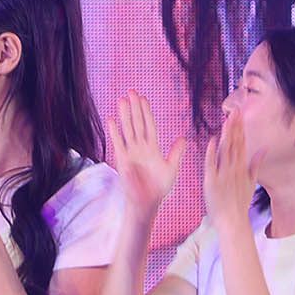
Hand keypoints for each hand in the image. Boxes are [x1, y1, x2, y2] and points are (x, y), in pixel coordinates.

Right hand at [107, 90, 184, 214]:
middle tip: (131, 91)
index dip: (146, 112)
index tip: (143, 98)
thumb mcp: (171, 168)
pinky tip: (110, 119)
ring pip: (127, 129)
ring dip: (124, 115)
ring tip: (121, 100)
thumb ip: (177, 153)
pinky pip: (118, 143)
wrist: (147, 203)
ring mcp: (130, 153)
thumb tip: (184, 138)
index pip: (149, 125)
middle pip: (137, 123)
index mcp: (152, 148)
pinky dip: (114, 131)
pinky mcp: (123, 160)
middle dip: (134, 108)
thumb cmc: (158, 188)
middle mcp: (140, 148)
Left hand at [202, 113, 256, 228]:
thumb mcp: (251, 182)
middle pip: (235, 143)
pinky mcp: (212, 181)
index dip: (240, 127)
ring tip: (227, 120)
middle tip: (236, 110)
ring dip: (226, 135)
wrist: (232, 220)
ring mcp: (223, 174)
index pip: (241, 143)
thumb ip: (256, 164)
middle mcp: (233, 168)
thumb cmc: (239, 202)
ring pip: (225, 150)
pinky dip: (212, 153)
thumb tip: (264, 149)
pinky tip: (212, 141)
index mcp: (242, 167)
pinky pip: (211, 164)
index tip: (239, 113)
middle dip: (235, 126)